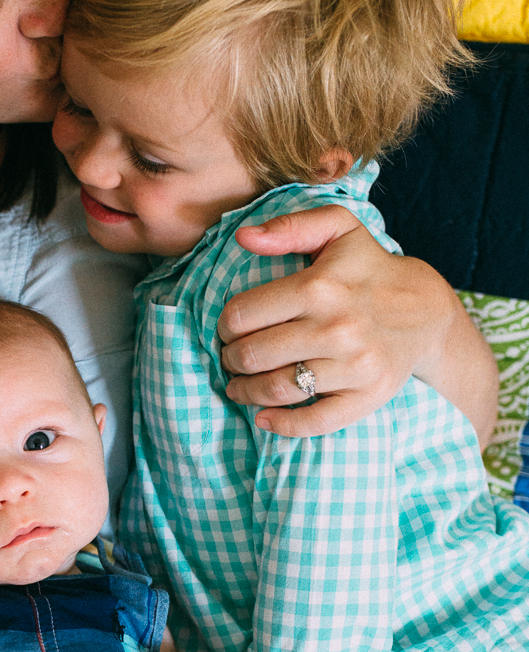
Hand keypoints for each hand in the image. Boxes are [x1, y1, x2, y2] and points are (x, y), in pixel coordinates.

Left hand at [220, 204, 456, 436]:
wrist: (425, 309)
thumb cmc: (369, 267)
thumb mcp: (337, 229)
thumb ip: (290, 226)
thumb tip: (243, 237)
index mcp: (319, 287)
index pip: (241, 315)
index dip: (225, 326)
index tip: (229, 330)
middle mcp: (336, 328)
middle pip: (253, 355)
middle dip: (231, 360)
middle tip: (232, 359)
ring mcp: (354, 366)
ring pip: (276, 389)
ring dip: (246, 392)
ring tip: (240, 386)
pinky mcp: (368, 396)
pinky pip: (315, 421)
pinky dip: (282, 425)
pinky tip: (265, 418)